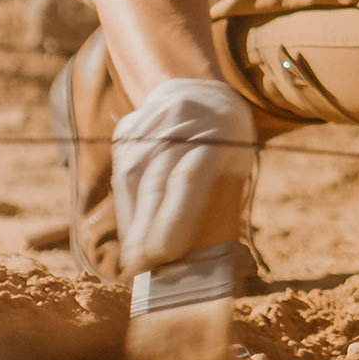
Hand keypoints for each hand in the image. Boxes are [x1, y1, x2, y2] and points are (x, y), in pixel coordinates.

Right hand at [110, 77, 259, 276]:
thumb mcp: (236, 169)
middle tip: (142, 264)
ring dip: (132, 218)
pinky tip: (131, 226)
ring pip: (131, 174)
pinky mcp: (129, 126)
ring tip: (134, 253)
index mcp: (217, 134)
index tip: (164, 254)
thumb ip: (221, 202)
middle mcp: (180, 121)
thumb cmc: (229, 146)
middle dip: (146, 226)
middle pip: (154, 179)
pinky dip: (125, 202)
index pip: (188, 176)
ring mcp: (151, 120)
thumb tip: (201, 258)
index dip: (173, 217)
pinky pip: (121, 168)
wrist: (207, 95)